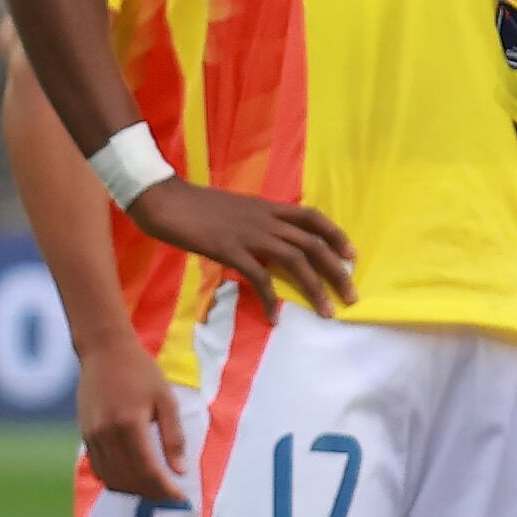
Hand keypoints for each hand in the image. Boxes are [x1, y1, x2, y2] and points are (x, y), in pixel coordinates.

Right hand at [75, 334, 188, 503]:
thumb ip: (173, 437)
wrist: (104, 351)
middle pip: (129, 480)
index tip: (180, 498)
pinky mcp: (85, 437)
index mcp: (130, 424)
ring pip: (112, 479)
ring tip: (155, 490)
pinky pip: (100, 469)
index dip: (165, 489)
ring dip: (134, 490)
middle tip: (171, 496)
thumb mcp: (166, 399)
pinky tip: (134, 478)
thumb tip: (180, 471)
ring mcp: (92, 437)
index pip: (148, 470)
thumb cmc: (141, 371)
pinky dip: (117, 480)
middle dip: (152, 493)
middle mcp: (107, 435)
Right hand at [131, 178, 357, 315]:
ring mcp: (249, 233)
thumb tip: (270, 242)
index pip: (312, 217)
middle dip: (336, 270)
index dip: (336, 235)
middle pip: (312, 243)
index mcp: (267, 207)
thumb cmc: (195, 206)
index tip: (352, 256)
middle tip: (351, 295)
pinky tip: (275, 317)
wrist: (164, 199)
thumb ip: (256, 223)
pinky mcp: (229, 249)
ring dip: (315, 287)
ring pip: (295, 260)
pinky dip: (271, 298)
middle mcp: (265, 219)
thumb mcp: (236, 210)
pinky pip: (259, 276)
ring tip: (327, 311)